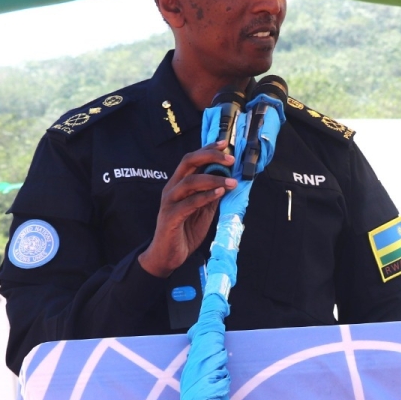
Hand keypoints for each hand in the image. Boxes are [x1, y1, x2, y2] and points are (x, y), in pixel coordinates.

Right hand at [138, 141, 235, 277]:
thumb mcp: (204, 210)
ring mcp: (170, 202)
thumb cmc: (185, 230)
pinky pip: (189, 203)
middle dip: (210, 156)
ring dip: (214, 179)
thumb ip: (212, 195)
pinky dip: (205, 196)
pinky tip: (219, 193)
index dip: (208, 149)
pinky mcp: (170, 217)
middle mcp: (172, 188)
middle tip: (231, 159)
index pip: (192, 159)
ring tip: (232, 182)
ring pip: (190, 181)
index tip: (225, 144)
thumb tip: (229, 180)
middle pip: (188, 162)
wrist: (168, 256)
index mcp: (179, 184)